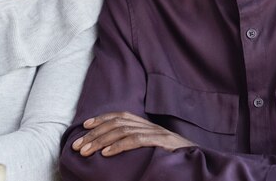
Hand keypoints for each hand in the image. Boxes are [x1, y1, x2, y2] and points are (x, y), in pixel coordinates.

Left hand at [71, 112, 196, 156]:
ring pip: (122, 130)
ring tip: (86, 151)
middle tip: (77, 145)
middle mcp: (149, 125)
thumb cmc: (173, 157)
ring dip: (101, 141)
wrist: (198, 160)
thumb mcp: (153, 148)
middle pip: (116, 122)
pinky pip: (137, 140)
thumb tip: (113, 150)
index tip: (84, 126)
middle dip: (94, 133)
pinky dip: (119, 146)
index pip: (119, 116)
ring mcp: (155, 132)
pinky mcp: (161, 142)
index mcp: (146, 125)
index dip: (101, 119)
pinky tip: (106, 153)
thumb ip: (137, 143)